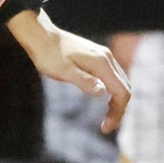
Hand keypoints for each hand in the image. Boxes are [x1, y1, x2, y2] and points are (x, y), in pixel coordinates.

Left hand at [11, 11, 131, 133]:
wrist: (39, 35)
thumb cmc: (48, 55)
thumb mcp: (63, 71)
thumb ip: (84, 81)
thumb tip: (104, 92)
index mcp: (101, 63)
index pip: (122, 92)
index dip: (118, 112)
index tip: (106, 127)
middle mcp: (107, 58)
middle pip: (124, 88)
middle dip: (119, 109)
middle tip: (106, 126)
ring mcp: (102, 55)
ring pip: (120, 81)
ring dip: (117, 100)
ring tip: (106, 117)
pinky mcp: (96, 55)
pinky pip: (112, 75)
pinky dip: (112, 90)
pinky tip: (102, 97)